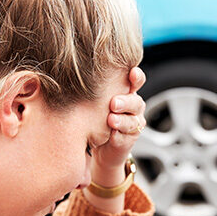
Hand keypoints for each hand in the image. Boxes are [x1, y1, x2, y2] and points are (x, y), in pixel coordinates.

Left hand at [91, 67, 146, 184]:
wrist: (92, 143)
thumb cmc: (91, 114)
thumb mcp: (92, 98)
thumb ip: (94, 88)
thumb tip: (80, 72)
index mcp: (126, 91)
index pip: (136, 81)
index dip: (136, 77)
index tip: (132, 73)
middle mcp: (132, 105)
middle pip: (136, 102)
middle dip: (126, 102)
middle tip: (114, 103)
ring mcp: (133, 122)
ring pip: (133, 121)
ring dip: (122, 121)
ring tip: (111, 120)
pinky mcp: (129, 139)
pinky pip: (126, 137)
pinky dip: (118, 136)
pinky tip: (111, 134)